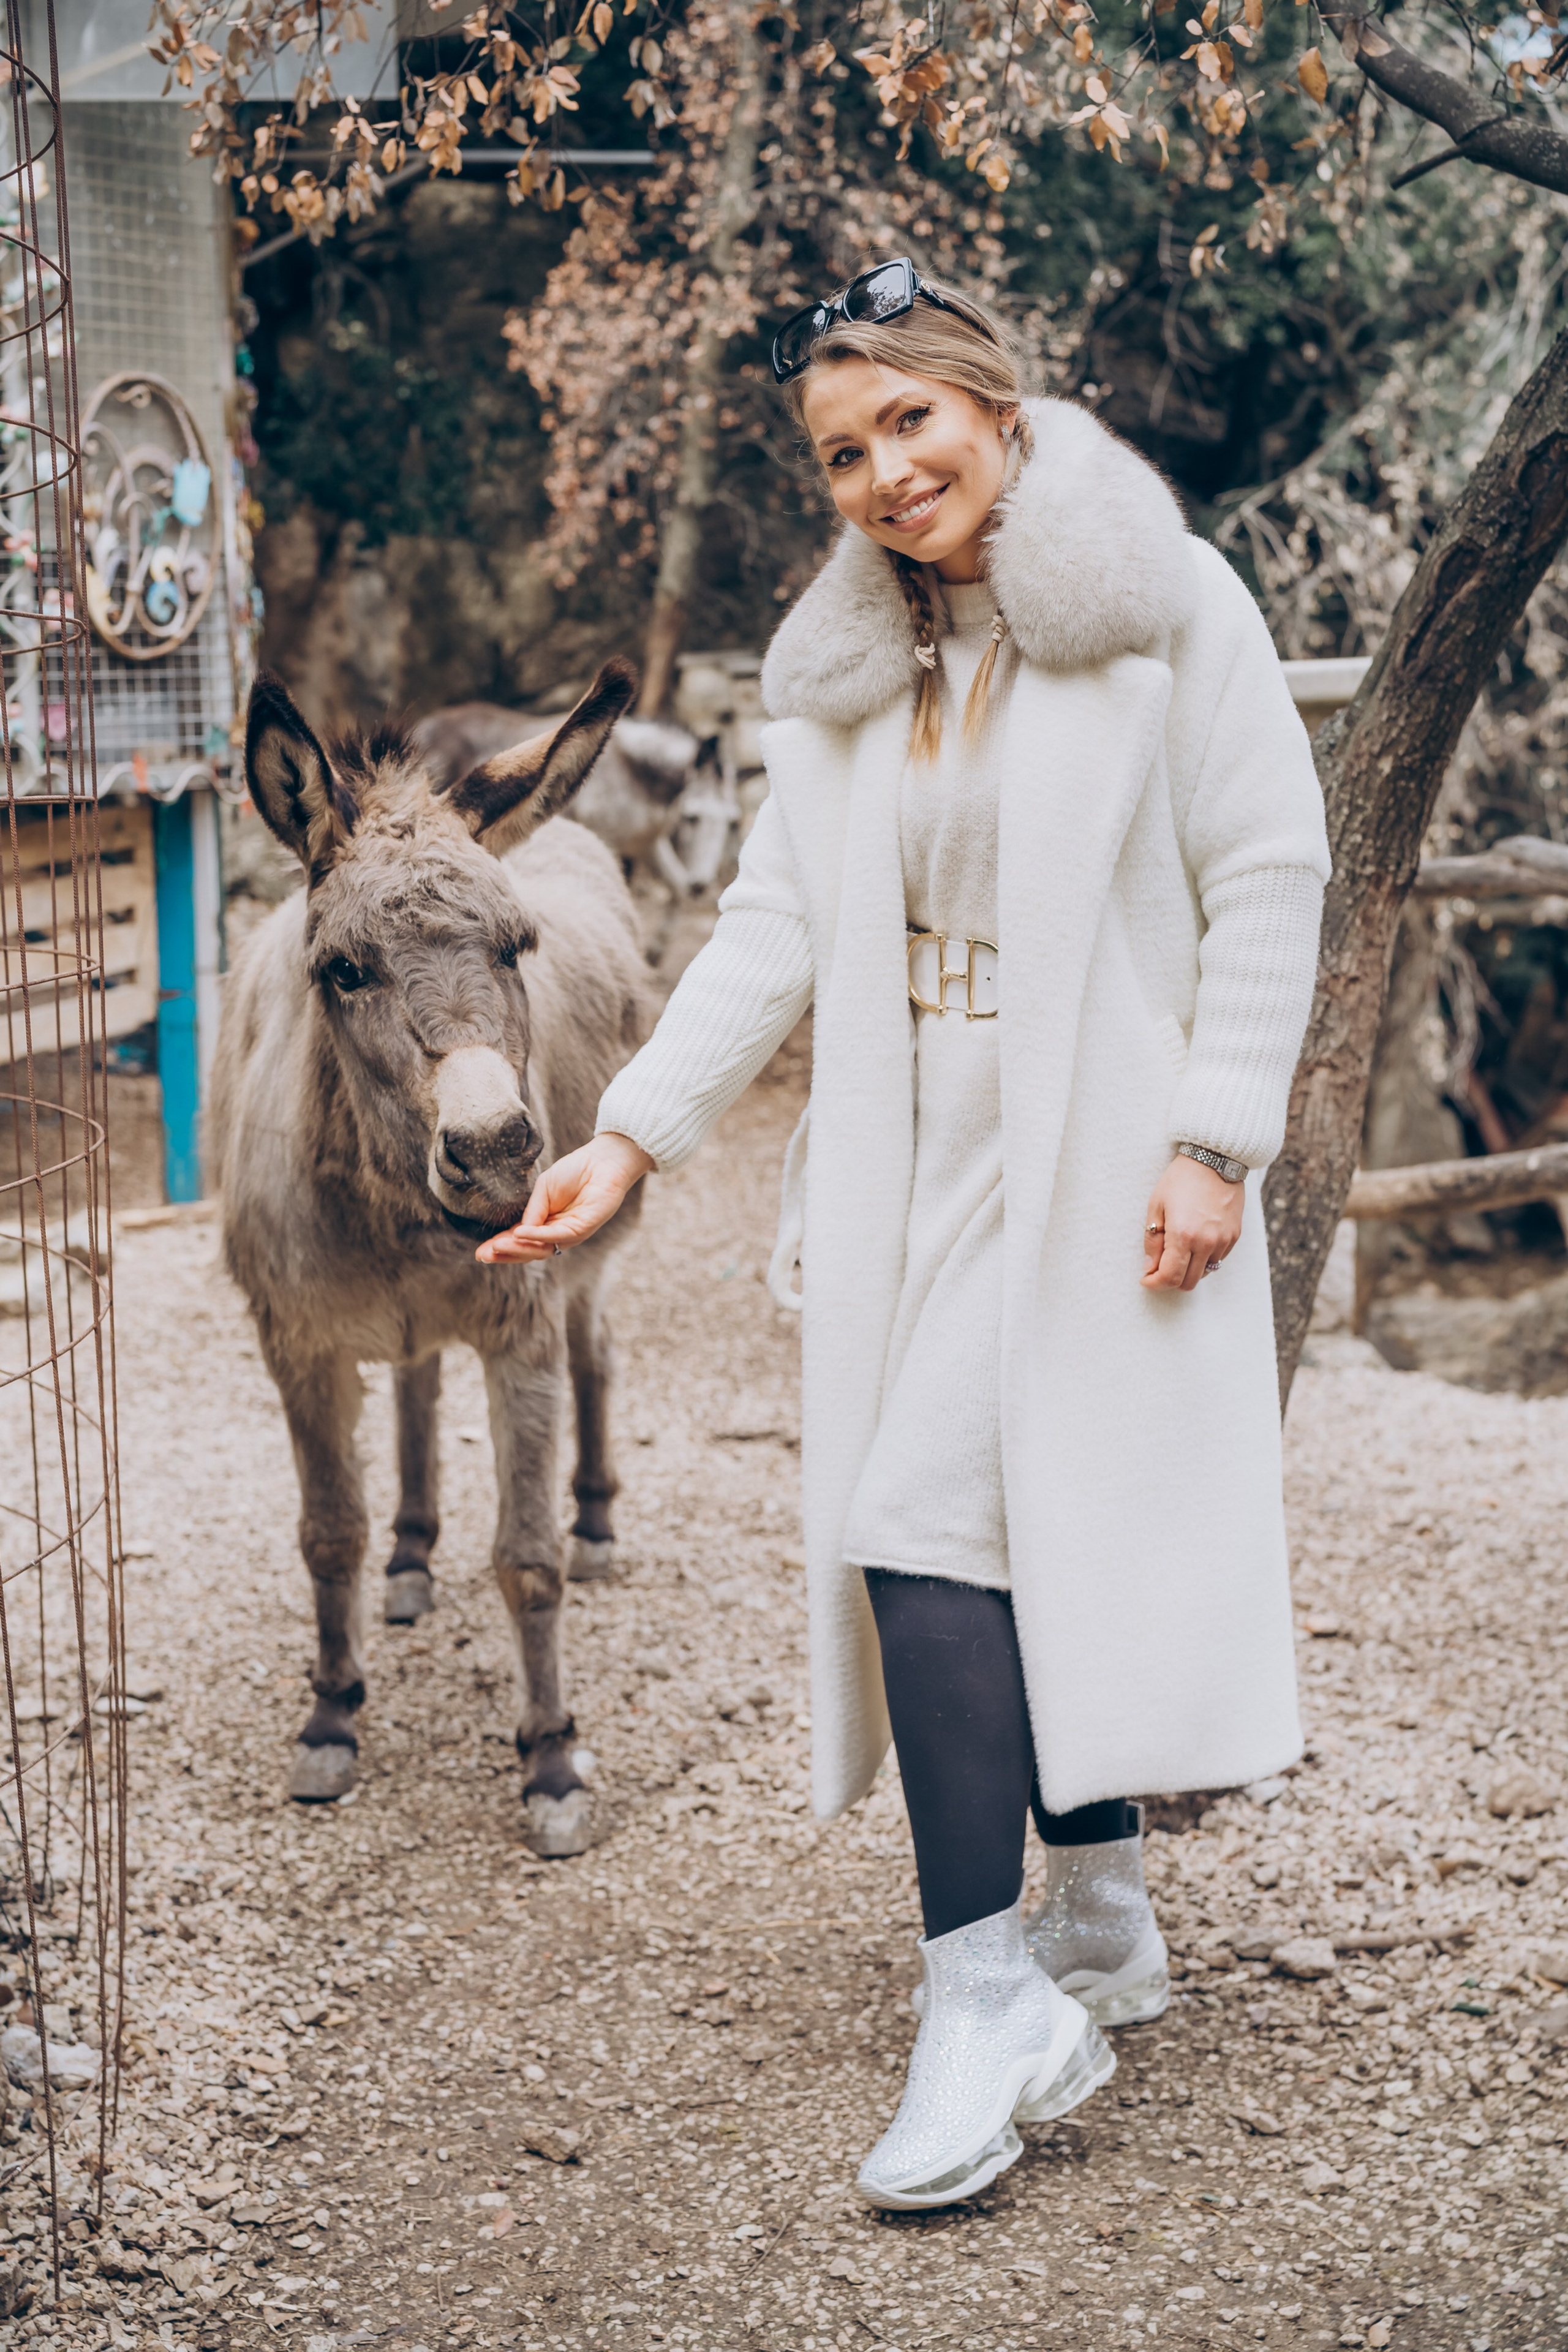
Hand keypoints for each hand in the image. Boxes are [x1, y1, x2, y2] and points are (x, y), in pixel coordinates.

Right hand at [476, 1131, 654, 1264]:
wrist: (601, 1161)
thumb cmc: (574, 1172)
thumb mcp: (543, 1190)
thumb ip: (532, 1211)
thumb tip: (517, 1232)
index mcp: (543, 1223)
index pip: (519, 1240)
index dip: (500, 1246)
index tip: (480, 1252)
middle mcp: (555, 1233)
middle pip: (528, 1251)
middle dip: (505, 1254)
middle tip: (484, 1255)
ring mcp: (569, 1234)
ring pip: (540, 1249)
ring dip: (517, 1248)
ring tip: (497, 1245)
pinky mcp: (582, 1229)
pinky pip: (556, 1236)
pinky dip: (537, 1236)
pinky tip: (519, 1233)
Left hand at [1141, 1154, 1243, 1292]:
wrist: (1215, 1159)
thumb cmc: (1181, 1179)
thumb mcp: (1157, 1206)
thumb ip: (1152, 1240)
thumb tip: (1149, 1267)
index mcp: (1183, 1235)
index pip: (1170, 1277)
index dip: (1154, 1283)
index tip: (1146, 1279)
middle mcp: (1206, 1242)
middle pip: (1188, 1282)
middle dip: (1170, 1280)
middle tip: (1158, 1267)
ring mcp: (1223, 1241)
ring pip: (1204, 1273)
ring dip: (1188, 1270)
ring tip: (1178, 1251)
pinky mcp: (1234, 1236)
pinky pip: (1217, 1260)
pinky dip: (1204, 1259)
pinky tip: (1194, 1243)